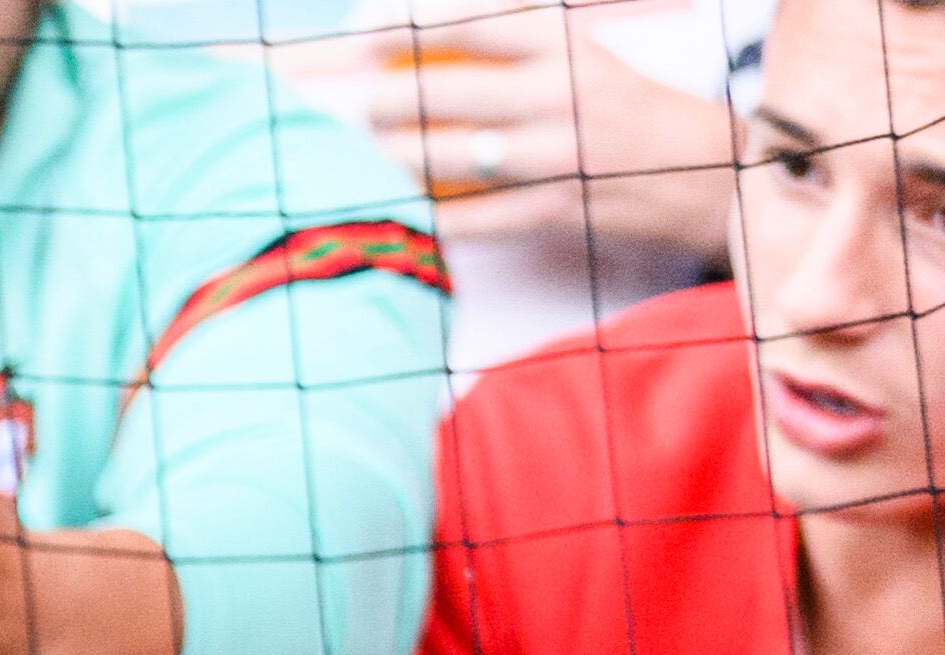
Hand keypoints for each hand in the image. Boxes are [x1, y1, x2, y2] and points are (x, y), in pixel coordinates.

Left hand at [350, 18, 740, 261]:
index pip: (472, 24)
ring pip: (449, 159)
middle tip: (372, 106)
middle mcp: (560, 96)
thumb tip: (428, 32)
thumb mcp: (580, 55)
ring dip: (397, 158)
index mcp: (567, 47)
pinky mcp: (552, 210)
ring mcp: (555, 157)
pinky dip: (429, 215)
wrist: (698, 170)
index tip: (366, 36)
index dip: (408, 27)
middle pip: (446, 93)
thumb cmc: (619, 107)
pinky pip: (469, 218)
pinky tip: (405, 207)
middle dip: (390, 101)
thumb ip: (513, 44)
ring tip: (379, 154)